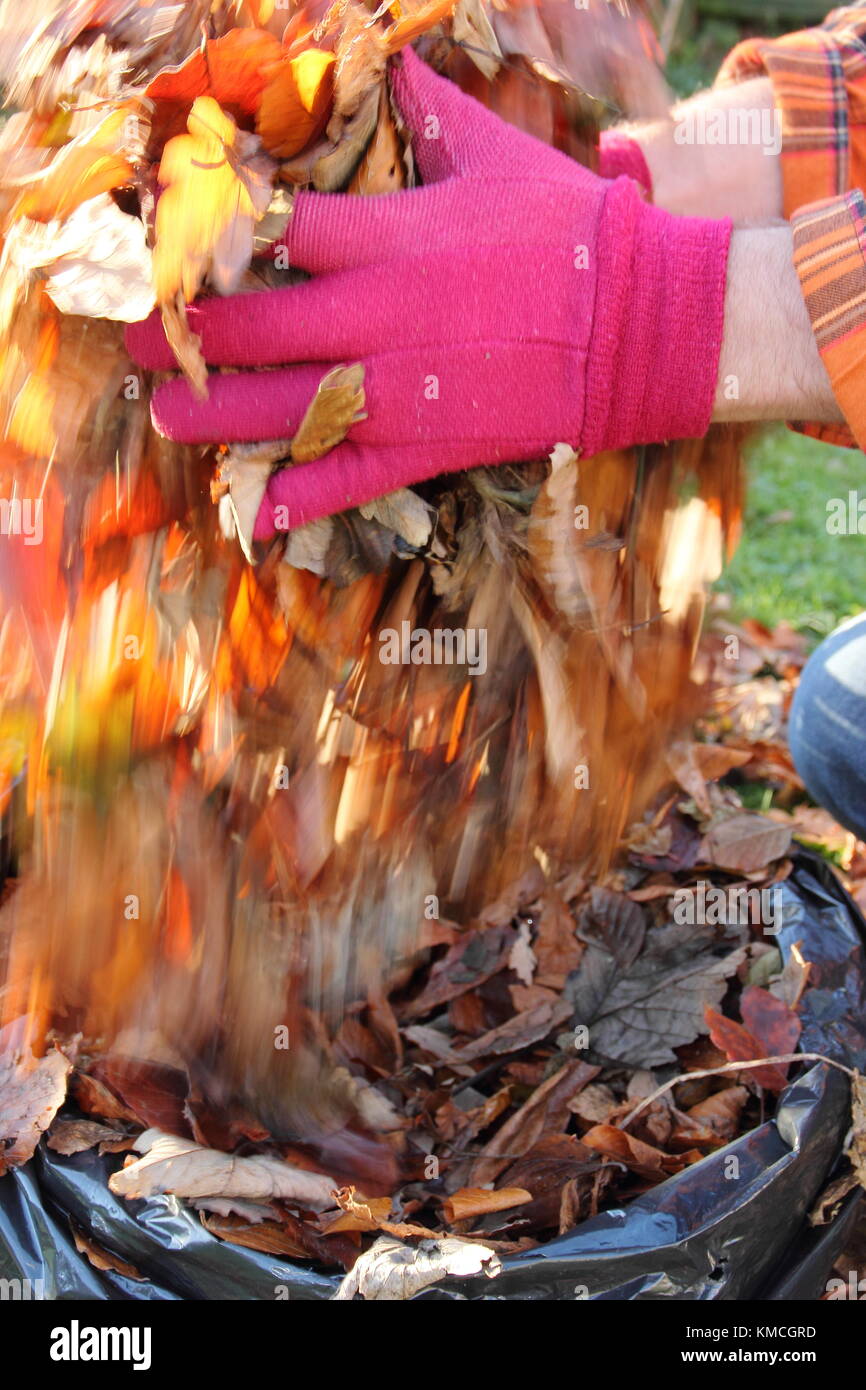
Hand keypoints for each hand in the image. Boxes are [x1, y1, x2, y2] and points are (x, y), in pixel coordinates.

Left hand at [126, 49, 730, 537]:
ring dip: (214, 417)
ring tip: (165, 417)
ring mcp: (399, 389)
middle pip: (256, 327)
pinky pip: (350, 480)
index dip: (216, 237)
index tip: (174, 245)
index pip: (276, 233)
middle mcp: (378, 316)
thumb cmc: (571, 234)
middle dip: (190, 335)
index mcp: (390, 240)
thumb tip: (394, 57)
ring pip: (283, 408)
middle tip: (141, 344)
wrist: (640, 326)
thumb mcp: (498, 156)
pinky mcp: (427, 445)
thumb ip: (431, 114)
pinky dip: (300, 499)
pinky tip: (253, 513)